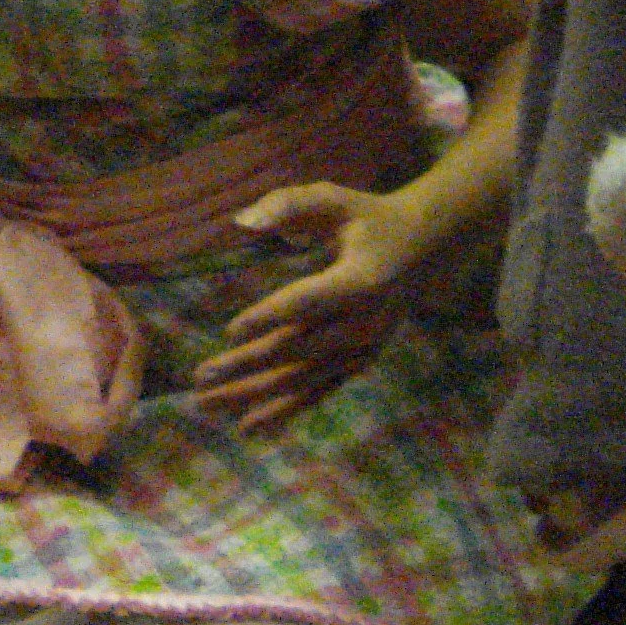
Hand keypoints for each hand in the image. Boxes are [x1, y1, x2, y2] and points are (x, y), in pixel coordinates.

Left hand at [192, 183, 430, 430]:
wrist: (425, 248)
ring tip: (208, 405)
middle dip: (246, 365)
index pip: (308, 302)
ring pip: (302, 378)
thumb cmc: (368, 218)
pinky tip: (250, 425)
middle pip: (297, 349)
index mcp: (360, 281)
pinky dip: (285, 409)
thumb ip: (288, 204)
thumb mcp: (333, 198)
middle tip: (200, 377)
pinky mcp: (361, 362)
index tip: (230, 331)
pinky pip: (319, 391)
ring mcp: (364, 348)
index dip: (270, 317)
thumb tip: (242, 222)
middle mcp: (364, 322)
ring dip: (254, 394)